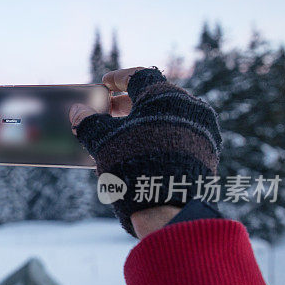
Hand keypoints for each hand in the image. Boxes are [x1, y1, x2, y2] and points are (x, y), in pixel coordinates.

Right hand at [69, 67, 221, 236]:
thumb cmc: (133, 168)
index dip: (119, 78)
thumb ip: (88, 122)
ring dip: (144, 119)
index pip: (139, 76)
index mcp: (165, 96)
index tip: (105, 84)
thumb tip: (77, 111)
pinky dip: (159, 135)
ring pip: (168, 115)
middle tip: (109, 110)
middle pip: (155, 95)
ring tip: (122, 132)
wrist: (168, 209)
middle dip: (128, 102)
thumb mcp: (104, 142)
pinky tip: (142, 148)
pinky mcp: (207, 152)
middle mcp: (190, 108)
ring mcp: (203, 131)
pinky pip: (180, 133)